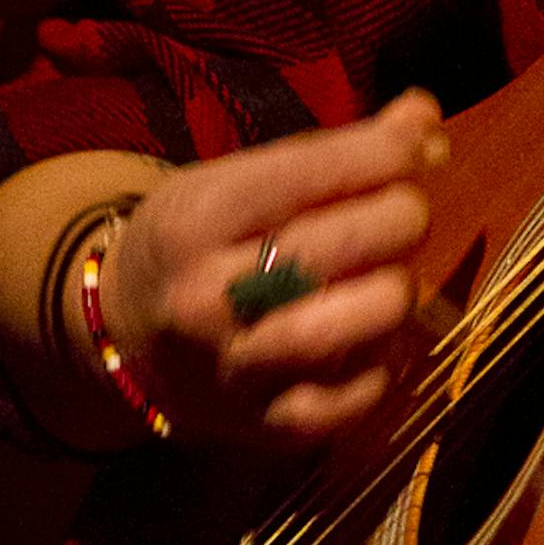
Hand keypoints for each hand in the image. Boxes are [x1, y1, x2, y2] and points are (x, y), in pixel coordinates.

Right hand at [95, 89, 445, 448]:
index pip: (317, 171)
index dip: (394, 152)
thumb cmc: (199, 237)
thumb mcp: (241, 176)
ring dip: (397, 293)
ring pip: (339, 328)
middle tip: (409, 213)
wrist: (118, 334)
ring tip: (397, 277)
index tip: (426, 146)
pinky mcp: (255, 426)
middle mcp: (208, 293)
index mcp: (200, 216)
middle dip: (405, 216)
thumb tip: (425, 118)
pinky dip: (382, 370)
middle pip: (341, 245)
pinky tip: (386, 341)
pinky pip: (338, 407)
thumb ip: (337, 151)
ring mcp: (230, 367)